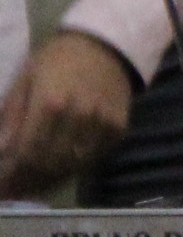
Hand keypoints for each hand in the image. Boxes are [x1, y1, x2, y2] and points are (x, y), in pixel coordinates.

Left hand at [0, 30, 138, 197]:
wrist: (108, 44)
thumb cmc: (58, 59)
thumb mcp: (26, 80)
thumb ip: (11, 117)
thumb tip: (0, 152)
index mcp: (51, 103)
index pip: (27, 152)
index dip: (11, 174)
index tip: (1, 187)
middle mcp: (79, 118)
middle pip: (48, 163)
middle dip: (25, 182)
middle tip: (11, 192)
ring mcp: (102, 125)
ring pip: (70, 166)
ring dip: (47, 180)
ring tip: (29, 187)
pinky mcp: (118, 129)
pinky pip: (91, 159)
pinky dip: (71, 169)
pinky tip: (56, 171)